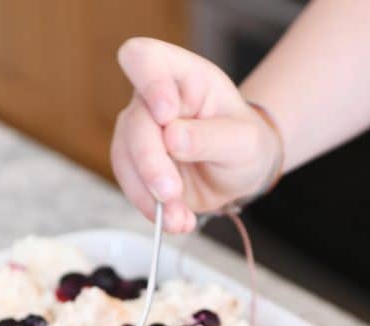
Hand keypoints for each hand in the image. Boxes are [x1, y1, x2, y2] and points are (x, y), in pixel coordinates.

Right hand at [111, 38, 280, 232]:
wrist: (238, 173)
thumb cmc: (243, 144)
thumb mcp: (244, 141)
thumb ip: (212, 137)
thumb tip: (173, 139)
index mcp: (179, 77)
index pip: (144, 59)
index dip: (148, 82)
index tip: (165, 113)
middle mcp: (150, 103)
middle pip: (134, 124)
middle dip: (150, 162)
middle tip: (170, 192)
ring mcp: (140, 138)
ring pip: (125, 161)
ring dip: (149, 196)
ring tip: (179, 220)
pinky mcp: (137, 171)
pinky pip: (133, 190)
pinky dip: (154, 212)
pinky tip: (177, 222)